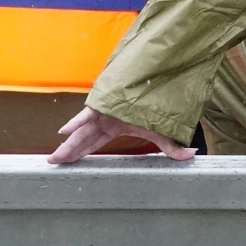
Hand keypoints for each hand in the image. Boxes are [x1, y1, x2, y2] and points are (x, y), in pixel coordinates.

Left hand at [47, 107, 193, 164]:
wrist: (160, 81)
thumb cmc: (158, 104)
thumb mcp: (162, 130)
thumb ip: (172, 146)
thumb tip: (192, 156)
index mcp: (115, 126)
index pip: (95, 143)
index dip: (81, 153)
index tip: (69, 164)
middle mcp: (106, 119)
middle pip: (84, 140)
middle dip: (69, 152)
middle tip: (54, 163)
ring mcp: (104, 111)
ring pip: (82, 131)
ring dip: (69, 143)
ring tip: (55, 157)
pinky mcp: (105, 103)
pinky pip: (89, 113)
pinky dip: (77, 121)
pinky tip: (64, 131)